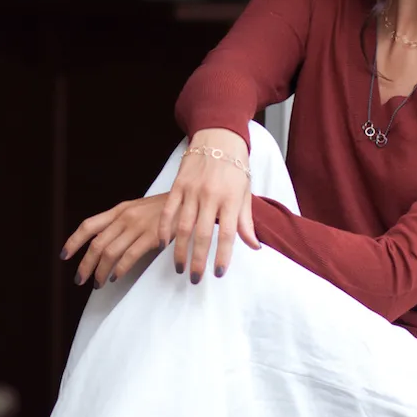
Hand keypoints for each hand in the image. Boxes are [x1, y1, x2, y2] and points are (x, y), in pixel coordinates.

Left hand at [61, 194, 168, 288]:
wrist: (190, 203)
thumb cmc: (164, 210)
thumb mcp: (138, 210)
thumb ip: (122, 223)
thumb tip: (105, 244)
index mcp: (119, 210)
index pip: (89, 225)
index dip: (74, 241)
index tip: (64, 256)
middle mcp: (124, 217)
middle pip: (97, 243)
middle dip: (85, 264)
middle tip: (80, 280)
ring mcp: (138, 226)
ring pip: (110, 252)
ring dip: (100, 271)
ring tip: (97, 284)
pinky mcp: (152, 237)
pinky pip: (129, 256)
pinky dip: (119, 270)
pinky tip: (115, 278)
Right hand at [158, 127, 259, 282]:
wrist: (219, 137)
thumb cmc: (235, 168)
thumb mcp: (245, 193)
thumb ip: (246, 222)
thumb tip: (254, 247)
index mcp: (231, 199)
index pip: (228, 234)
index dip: (223, 256)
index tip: (218, 273)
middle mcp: (211, 196)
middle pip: (203, 235)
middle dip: (198, 260)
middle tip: (195, 278)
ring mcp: (192, 190)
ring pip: (183, 226)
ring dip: (180, 250)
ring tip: (179, 267)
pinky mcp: (178, 185)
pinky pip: (168, 211)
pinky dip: (164, 229)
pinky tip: (162, 244)